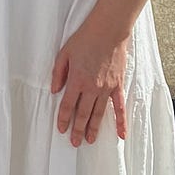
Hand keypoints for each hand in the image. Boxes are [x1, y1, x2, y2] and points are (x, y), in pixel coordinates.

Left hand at [50, 22, 128, 146]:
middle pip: (83, 113)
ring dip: (94, 128)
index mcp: (76, 80)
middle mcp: (92, 87)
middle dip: (78, 129)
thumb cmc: (84, 40)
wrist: (108, 31)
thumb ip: (58, 73)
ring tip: (90, 140)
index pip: (68, 105)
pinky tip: (121, 134)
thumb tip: (54, 90)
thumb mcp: (64, 54)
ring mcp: (107, 88)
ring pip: (99, 113)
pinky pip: (120, 107)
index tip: (61, 129)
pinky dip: (120, 122)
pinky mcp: (118, 86)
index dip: (64, 118)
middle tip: (74, 142)